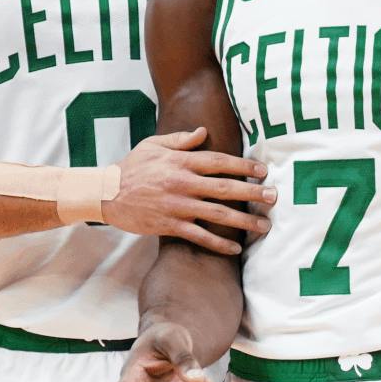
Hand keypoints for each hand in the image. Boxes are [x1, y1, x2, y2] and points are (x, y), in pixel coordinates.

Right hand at [104, 128, 274, 254]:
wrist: (106, 193)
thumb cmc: (131, 167)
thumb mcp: (154, 145)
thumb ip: (181, 140)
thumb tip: (204, 132)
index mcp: (181, 162)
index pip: (219, 162)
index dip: (244, 166)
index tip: (263, 170)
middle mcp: (183, 184)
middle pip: (225, 188)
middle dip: (253, 193)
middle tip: (274, 197)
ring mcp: (177, 206)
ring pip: (218, 214)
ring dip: (244, 221)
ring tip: (265, 226)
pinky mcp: (170, 225)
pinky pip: (199, 236)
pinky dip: (218, 243)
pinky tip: (235, 248)